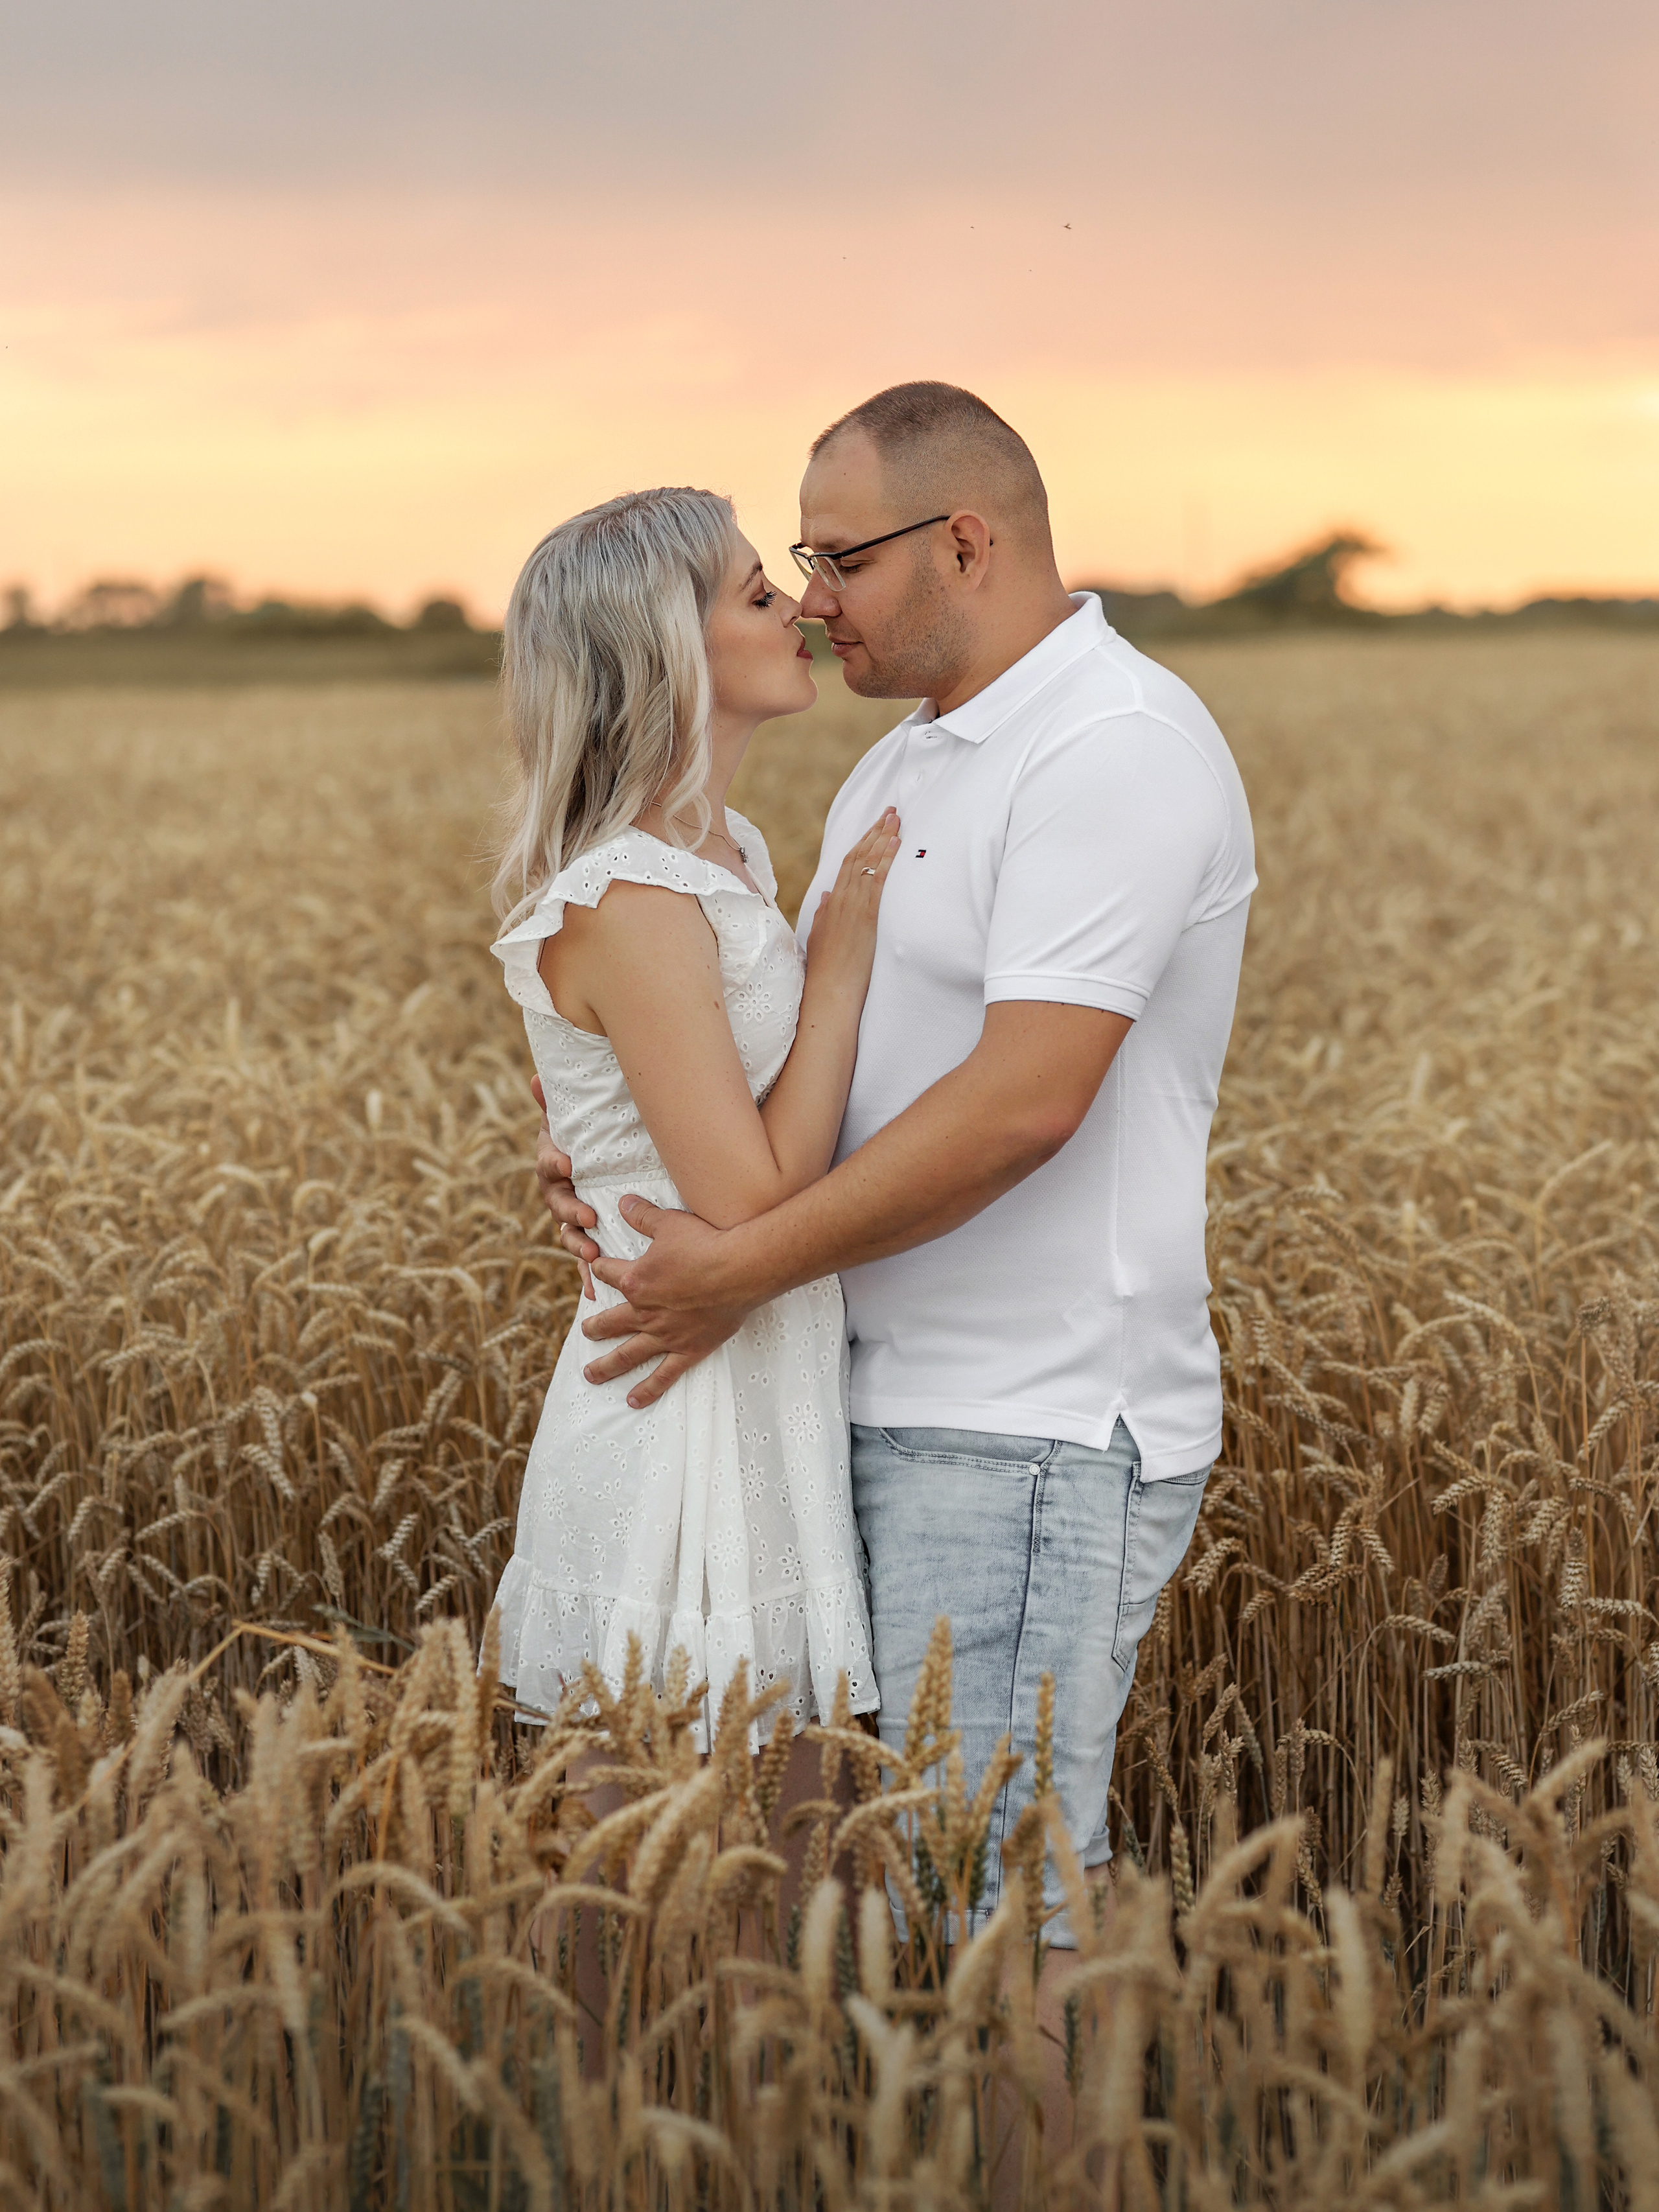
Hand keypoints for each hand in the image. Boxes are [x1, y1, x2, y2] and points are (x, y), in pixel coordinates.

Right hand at [531, 1074, 597, 1298]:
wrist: (592, 1169)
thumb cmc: (580, 1143)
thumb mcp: (567, 1123)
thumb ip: (552, 1104)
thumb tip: (537, 1078)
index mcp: (553, 1168)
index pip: (549, 1165)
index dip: (555, 1164)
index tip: (567, 1163)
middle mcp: (558, 1196)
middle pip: (559, 1206)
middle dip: (572, 1212)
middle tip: (587, 1215)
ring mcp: (570, 1220)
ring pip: (569, 1236)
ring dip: (578, 1246)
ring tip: (592, 1254)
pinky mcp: (586, 1240)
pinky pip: (584, 1262)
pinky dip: (588, 1278)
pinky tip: (596, 1293)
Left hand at [584, 1196, 755, 1407]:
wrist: (741, 1269)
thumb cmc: (707, 1243)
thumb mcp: (670, 1222)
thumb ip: (643, 1215)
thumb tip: (622, 1202)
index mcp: (635, 1280)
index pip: (606, 1273)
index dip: (597, 1268)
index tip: (592, 1267)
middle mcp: (644, 1312)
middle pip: (609, 1321)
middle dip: (594, 1327)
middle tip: (585, 1333)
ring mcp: (665, 1334)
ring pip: (628, 1354)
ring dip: (607, 1366)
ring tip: (590, 1376)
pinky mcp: (688, 1349)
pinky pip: (664, 1375)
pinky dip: (648, 1389)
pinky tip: (633, 1401)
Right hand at [805, 809, 900, 999]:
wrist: (830, 990)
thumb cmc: (826, 969)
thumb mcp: (820, 936)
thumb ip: (824, 913)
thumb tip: (826, 895)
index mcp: (832, 903)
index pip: (847, 863)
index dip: (862, 841)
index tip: (875, 826)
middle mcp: (841, 899)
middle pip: (859, 856)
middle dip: (875, 831)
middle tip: (891, 811)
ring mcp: (854, 906)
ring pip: (868, 863)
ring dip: (884, 838)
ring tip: (897, 819)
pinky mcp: (867, 916)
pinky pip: (878, 881)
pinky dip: (887, 860)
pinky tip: (896, 845)